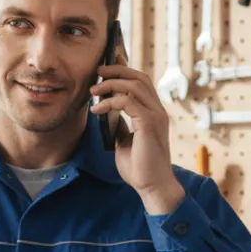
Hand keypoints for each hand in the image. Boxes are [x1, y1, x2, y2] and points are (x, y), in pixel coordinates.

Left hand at [89, 65, 184, 214]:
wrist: (152, 186)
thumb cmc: (140, 167)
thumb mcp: (125, 141)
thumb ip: (120, 125)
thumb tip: (108, 114)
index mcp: (154, 113)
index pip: (141, 82)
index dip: (125, 70)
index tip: (106, 65)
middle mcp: (157, 111)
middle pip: (139, 77)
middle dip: (117, 70)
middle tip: (97, 71)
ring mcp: (155, 116)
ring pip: (134, 86)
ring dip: (110, 85)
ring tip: (92, 91)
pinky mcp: (149, 124)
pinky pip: (128, 102)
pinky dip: (110, 102)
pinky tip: (97, 110)